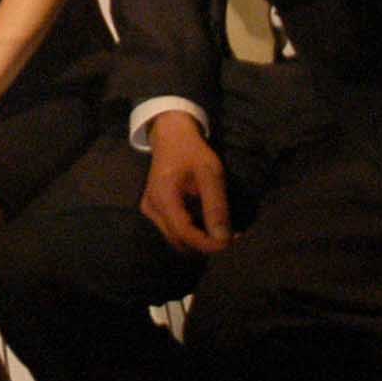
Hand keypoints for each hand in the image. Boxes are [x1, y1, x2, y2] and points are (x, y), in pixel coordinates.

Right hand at [141, 112, 230, 254]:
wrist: (172, 136)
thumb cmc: (192, 151)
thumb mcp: (211, 174)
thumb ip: (216, 206)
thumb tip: (224, 239)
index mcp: (163, 196)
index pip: (184, 233)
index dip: (207, 244)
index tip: (230, 242)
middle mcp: (151, 207)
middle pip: (179, 241)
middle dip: (205, 244)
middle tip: (231, 236)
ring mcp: (149, 210)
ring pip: (176, 239)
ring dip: (199, 240)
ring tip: (222, 229)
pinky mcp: (153, 210)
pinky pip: (173, 230)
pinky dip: (191, 232)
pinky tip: (207, 221)